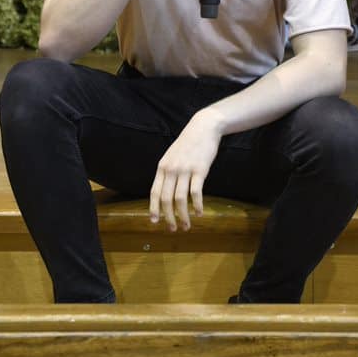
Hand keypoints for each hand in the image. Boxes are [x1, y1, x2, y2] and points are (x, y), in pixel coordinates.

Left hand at [149, 112, 221, 230]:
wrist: (203, 127)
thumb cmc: (188, 143)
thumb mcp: (171, 155)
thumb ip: (167, 172)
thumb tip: (164, 192)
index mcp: (162, 167)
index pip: (155, 192)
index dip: (154, 209)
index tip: (154, 222)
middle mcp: (171, 170)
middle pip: (166, 199)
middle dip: (168, 217)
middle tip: (173, 229)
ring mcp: (185, 170)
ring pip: (181, 199)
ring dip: (183, 215)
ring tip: (186, 225)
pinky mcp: (200, 170)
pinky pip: (196, 192)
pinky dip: (197, 205)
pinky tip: (199, 213)